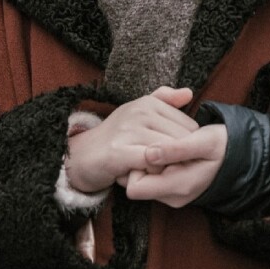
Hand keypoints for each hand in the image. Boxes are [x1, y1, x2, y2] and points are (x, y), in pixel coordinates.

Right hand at [65, 86, 195, 193]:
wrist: (80, 156)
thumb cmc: (116, 138)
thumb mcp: (139, 114)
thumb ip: (164, 101)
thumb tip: (189, 93)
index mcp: (148, 103)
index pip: (188, 126)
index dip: (189, 146)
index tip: (181, 158)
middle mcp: (139, 112)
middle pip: (181, 139)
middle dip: (181, 157)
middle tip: (172, 169)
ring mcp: (128, 130)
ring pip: (169, 151)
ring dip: (169, 166)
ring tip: (160, 172)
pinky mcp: (118, 151)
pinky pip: (151, 163)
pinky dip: (155, 172)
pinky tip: (148, 175)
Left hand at [122, 124, 227, 207]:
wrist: (240, 155)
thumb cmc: (224, 145)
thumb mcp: (205, 141)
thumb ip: (177, 148)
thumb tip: (148, 152)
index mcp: (179, 186)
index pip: (135, 187)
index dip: (136, 165)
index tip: (149, 146)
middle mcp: (174, 196)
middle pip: (137, 183)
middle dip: (141, 162)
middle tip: (155, 142)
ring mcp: (173, 194)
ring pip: (144, 180)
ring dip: (149, 162)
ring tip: (165, 145)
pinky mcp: (174, 187)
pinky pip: (154, 178)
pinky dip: (156, 164)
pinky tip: (168, 149)